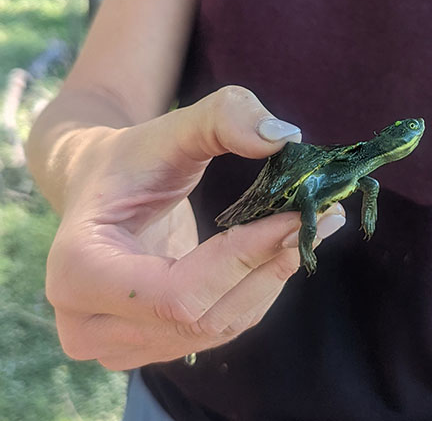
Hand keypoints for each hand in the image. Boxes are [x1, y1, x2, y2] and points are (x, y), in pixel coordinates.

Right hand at [44, 86, 345, 369]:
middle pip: (202, 318)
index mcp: (77, 271)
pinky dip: (259, 290)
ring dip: (273, 279)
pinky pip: (221, 328)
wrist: (101, 190)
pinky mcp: (150, 347)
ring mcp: (118, 347)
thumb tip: (283, 139)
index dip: (244, 258)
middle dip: (268, 268)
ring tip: (312, 229)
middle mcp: (86, 325)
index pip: (176, 292)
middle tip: (321, 220)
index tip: (295, 217)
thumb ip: (222, 117)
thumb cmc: (130, 159)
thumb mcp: (168, 128)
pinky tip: (283, 251)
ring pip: (219, 328)